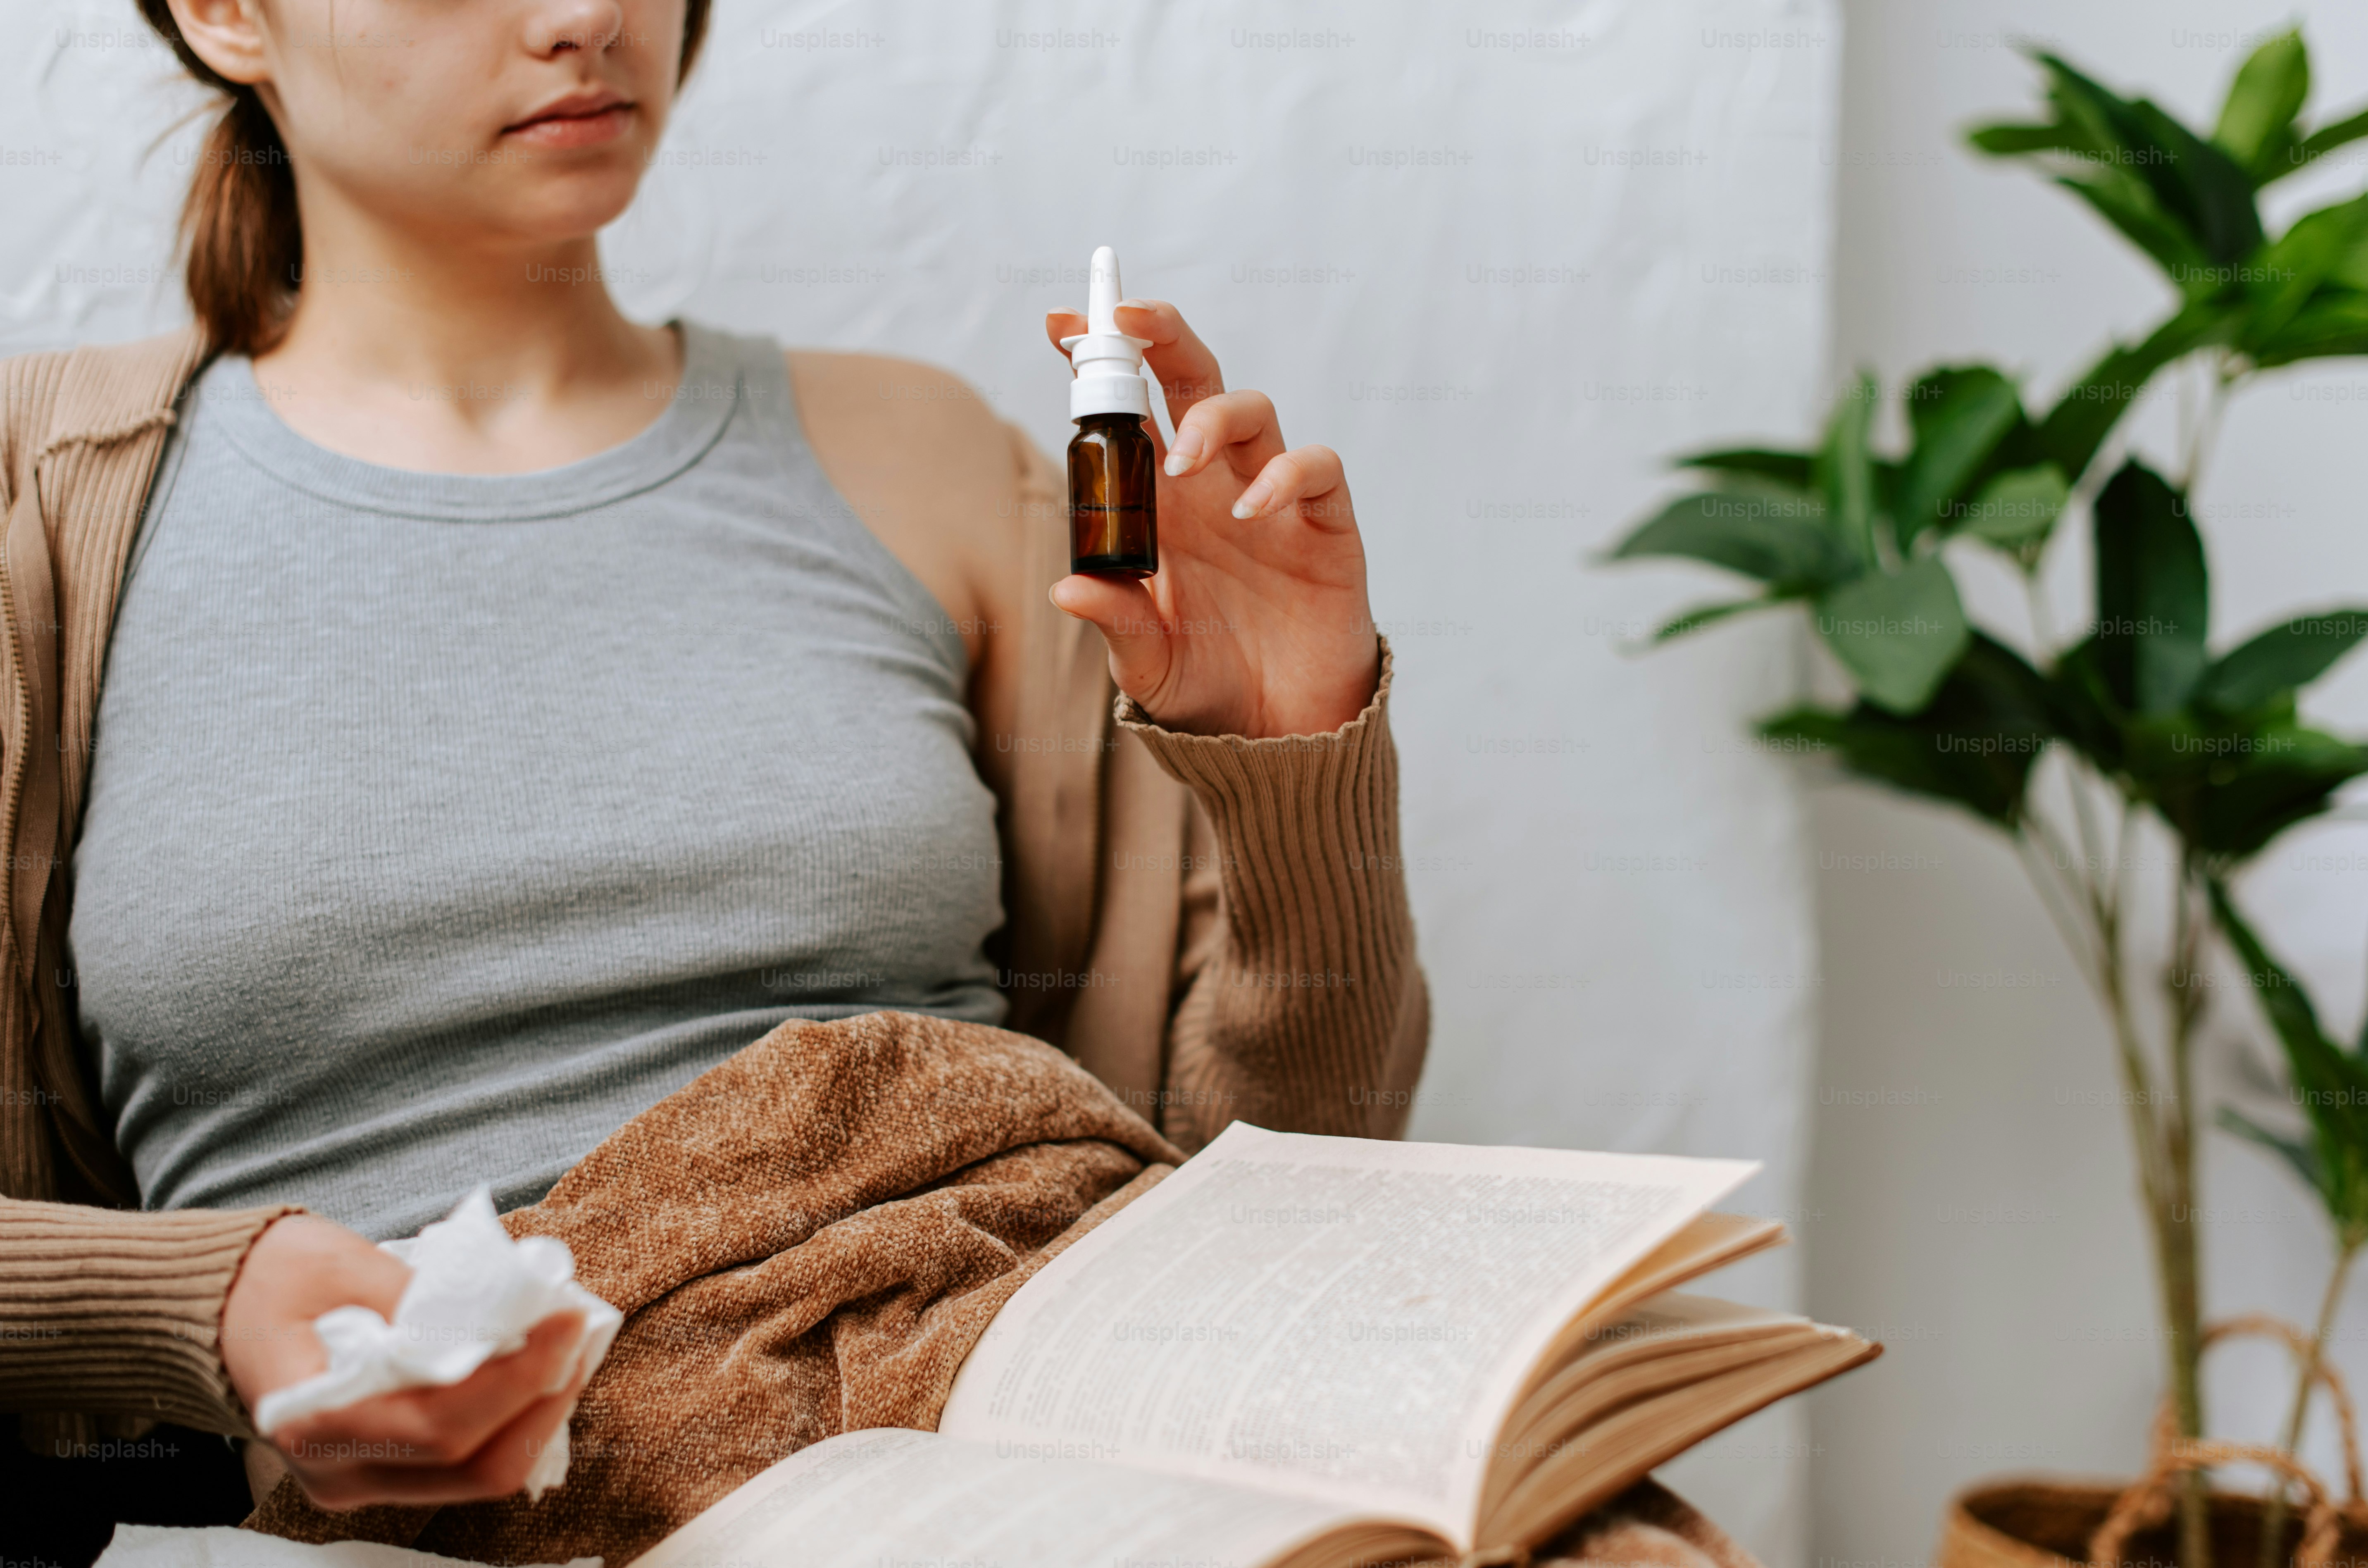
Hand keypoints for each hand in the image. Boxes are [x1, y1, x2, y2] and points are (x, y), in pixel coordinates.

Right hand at [222, 1213, 587, 1507]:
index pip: (442, 1427)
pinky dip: (510, 1421)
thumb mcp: (337, 1264)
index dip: (519, 1379)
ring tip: (569, 1348)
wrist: (222, 1311)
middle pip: (473, 1466)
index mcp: (314, 1425)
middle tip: (578, 1331)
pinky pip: (464, 1464)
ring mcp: (361, 1482)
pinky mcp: (382, 1472)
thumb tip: (502, 1314)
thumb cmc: (271, 1279)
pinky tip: (535, 1370)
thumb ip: (415, 1297)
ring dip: (536, 1414)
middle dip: (542, 1400)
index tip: (567, 1318)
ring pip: (477, 1476)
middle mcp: (339, 1474)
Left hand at [1044, 300, 1379, 738]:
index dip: (1099, 366)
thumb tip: (1066, 588)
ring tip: (1184, 463)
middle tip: (1131, 319)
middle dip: (1164, 337)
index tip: (1058, 327)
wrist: (1279, 738)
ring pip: (1254, 410)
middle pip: (1194, 383)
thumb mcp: (1146, 665)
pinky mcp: (1325, 528)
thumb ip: (1116, 622)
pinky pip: (1317, 469)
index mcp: (1159, 507)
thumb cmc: (1207, 690)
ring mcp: (1272, 501)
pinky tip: (1251, 510)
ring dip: (1216, 418)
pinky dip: (1287, 474)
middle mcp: (1213, 488)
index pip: (1128, 415)